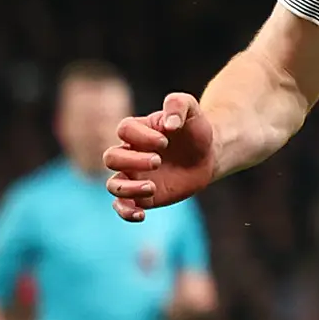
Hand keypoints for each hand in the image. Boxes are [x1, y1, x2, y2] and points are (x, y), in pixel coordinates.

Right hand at [105, 93, 218, 220]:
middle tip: (159, 161)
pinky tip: (141, 214)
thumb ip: (178, 104)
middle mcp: (129, 153)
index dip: (142, 136)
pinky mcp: (143, 196)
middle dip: (133, 161)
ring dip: (128, 188)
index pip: (124, 130)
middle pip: (111, 157)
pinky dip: (125, 212)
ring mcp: (134, 176)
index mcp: (137, 130)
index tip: (166, 140)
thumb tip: (169, 124)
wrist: (207, 154)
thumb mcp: (191, 108)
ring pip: (113, 185)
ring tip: (152, 187)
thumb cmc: (195, 129)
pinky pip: (123, 206)